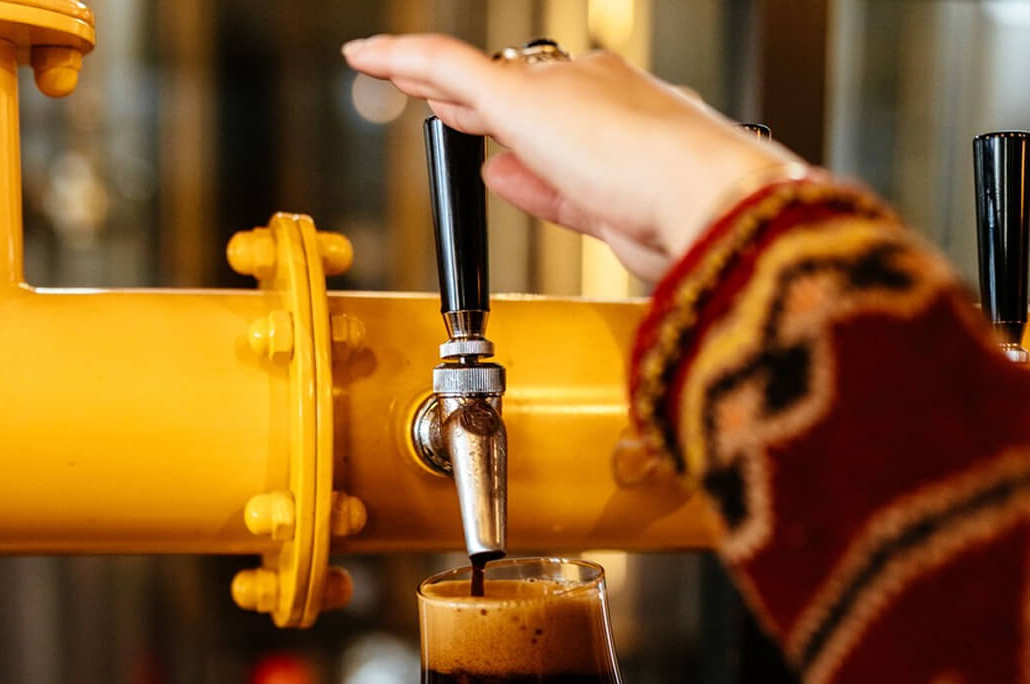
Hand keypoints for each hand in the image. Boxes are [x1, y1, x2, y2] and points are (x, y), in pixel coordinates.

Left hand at [341, 35, 797, 281]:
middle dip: (472, 101)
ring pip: (476, 77)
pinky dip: (402, 58)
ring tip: (387, 70)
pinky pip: (445, 65)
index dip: (523, 137)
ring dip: (432, 80)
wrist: (716, 203)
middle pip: (516, 94)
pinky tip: (367, 58)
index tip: (499, 152)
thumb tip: (500, 173)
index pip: (559, 125)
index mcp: (631, 123)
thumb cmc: (692, 226)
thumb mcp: (612, 220)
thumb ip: (551, 195)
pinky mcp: (522, 99)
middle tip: (435, 101)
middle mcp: (596, 90)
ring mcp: (561, 90)